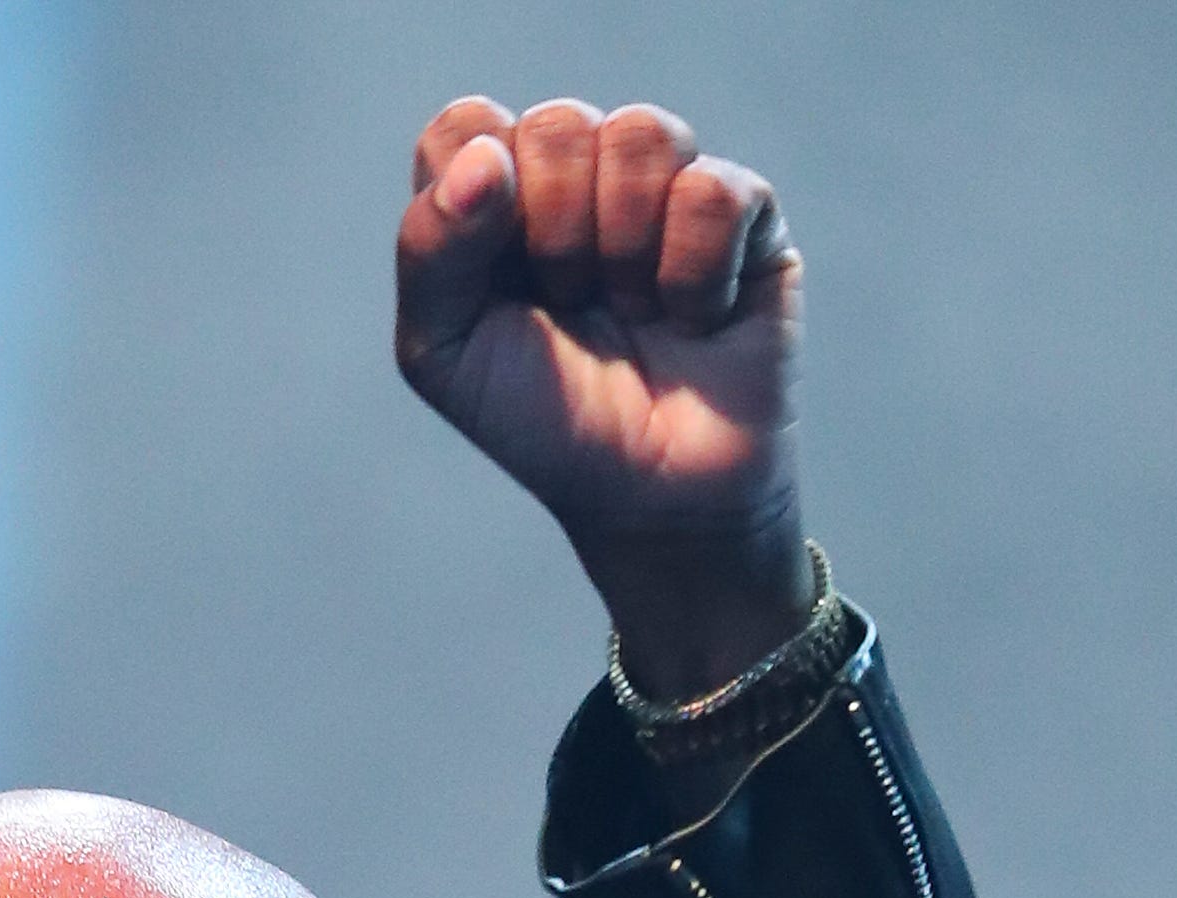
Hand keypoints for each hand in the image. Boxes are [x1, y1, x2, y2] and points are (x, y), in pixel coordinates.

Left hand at [395, 95, 810, 697]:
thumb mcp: (445, 353)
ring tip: (629, 309)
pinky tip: (692, 318)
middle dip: (554, 234)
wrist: (647, 495)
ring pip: (642, 133)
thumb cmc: (541, 421)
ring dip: (622, 248)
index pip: (466, 127)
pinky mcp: (748, 210)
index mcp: (497, 199)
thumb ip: (428, 250)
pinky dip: (691, 275)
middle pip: (556, 124)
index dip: (474, 193)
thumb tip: (483, 159)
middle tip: (569, 304)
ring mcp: (665, 184)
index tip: (492, 269)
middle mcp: (581, 175)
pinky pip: (712, 191)